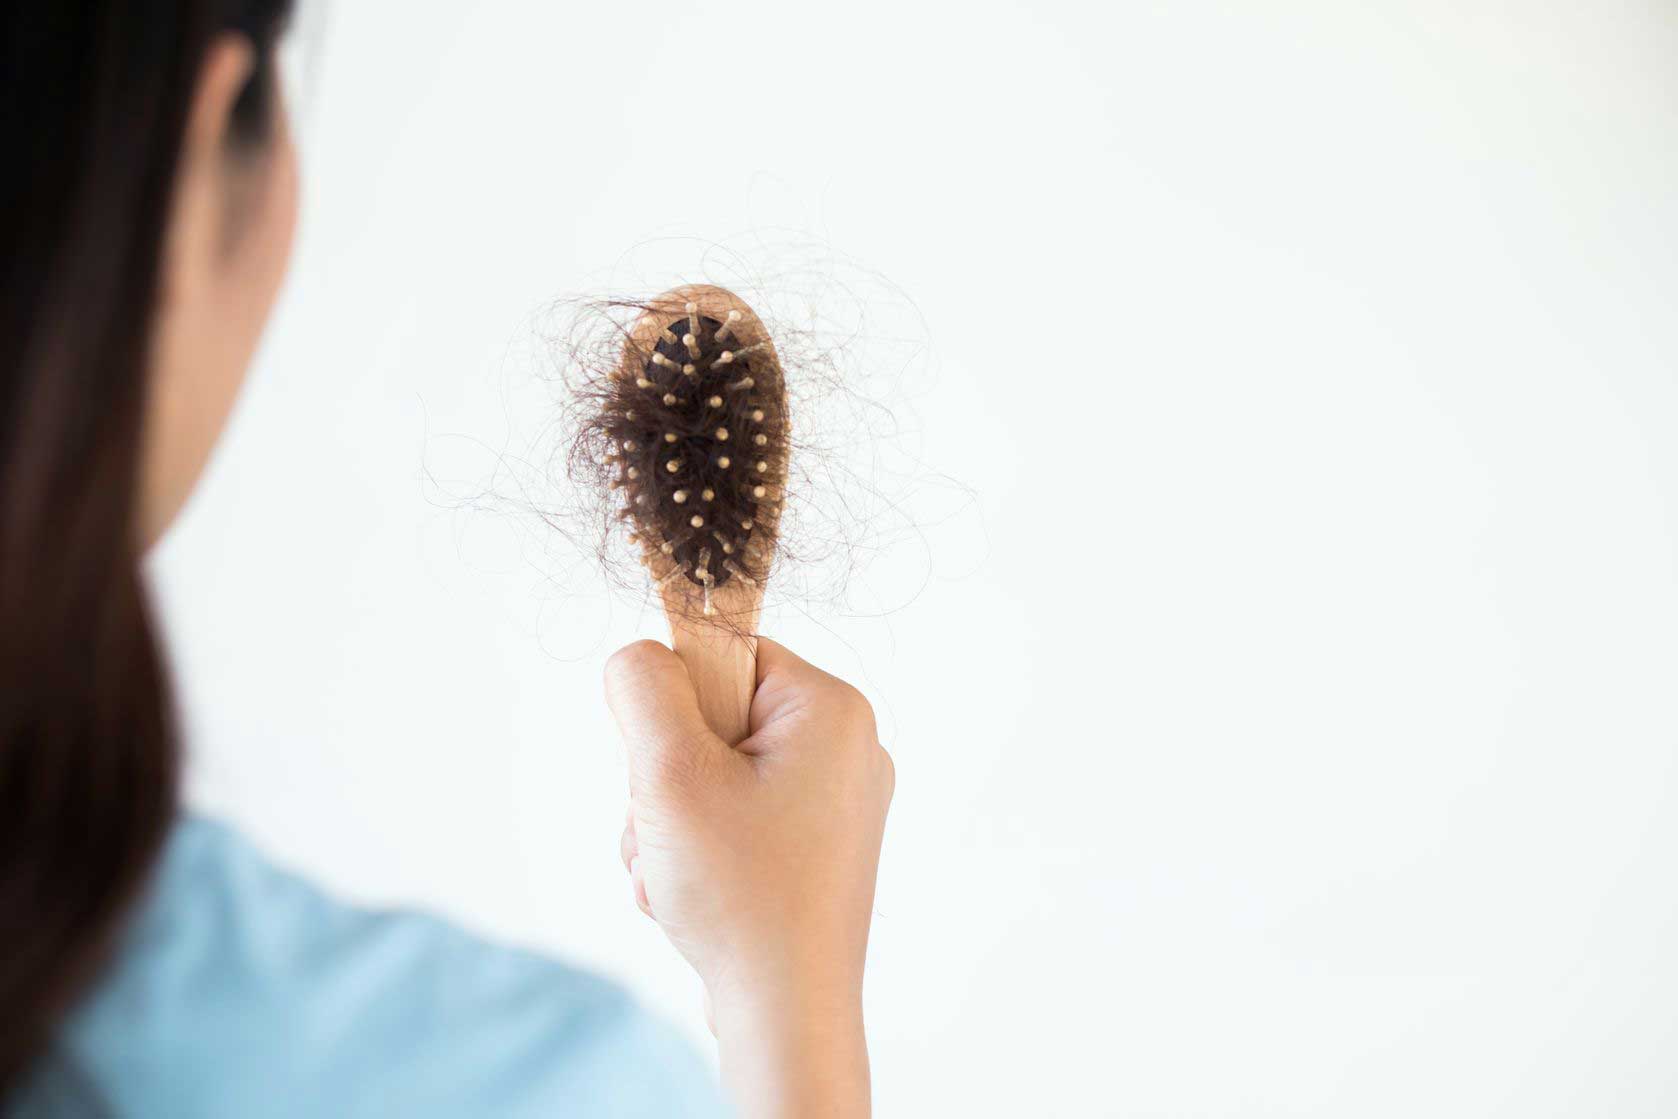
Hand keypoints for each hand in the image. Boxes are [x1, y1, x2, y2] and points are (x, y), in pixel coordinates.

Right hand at [604, 637, 893, 1117]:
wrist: (788, 1012)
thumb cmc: (741, 896)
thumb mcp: (669, 773)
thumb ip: (644, 689)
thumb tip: (641, 656)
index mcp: (831, 709)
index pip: (723, 654)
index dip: (675, 707)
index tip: (670, 767)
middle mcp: (847, 746)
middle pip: (712, 719)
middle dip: (666, 780)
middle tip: (672, 834)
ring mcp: (836, 800)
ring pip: (713, 775)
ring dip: (672, 822)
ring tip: (681, 875)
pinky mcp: (817, 846)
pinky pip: (735, 817)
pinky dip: (699, 852)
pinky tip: (696, 895)